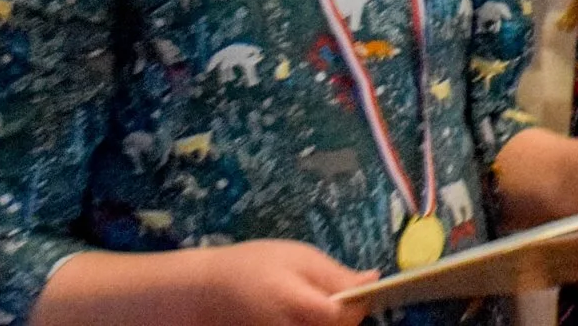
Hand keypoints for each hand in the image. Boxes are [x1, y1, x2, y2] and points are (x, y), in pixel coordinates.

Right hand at [184, 242, 376, 325]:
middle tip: (337, 296)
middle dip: (346, 316)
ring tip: (314, 305)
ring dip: (330, 323)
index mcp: (296, 304)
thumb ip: (335, 273)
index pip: (345, 317)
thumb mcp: (297, 257)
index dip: (359, 304)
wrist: (205, 294)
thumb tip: (372, 279)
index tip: (359, 289)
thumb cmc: (252, 266)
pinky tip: (304, 315)